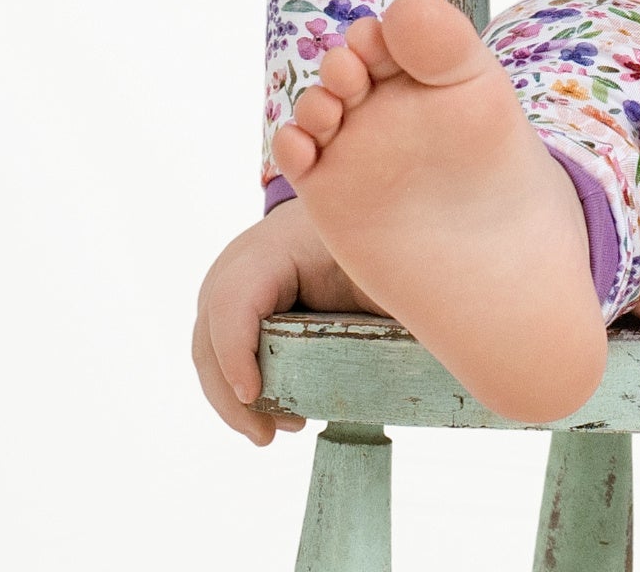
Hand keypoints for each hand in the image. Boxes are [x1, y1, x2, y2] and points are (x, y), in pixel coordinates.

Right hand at [192, 200, 370, 444]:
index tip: (254, 396)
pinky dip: (236, 382)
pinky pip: (219, 346)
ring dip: (231, 395)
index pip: (235, 298)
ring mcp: (230, 281)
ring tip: (273, 430)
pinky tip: (271, 410)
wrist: (352, 204)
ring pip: (208, 346)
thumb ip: (392, 296)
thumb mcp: (381, 263)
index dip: (235, 350)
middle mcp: (241, 261)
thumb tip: (431, 343)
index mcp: (275, 246)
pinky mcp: (233, 301)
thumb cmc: (368, 234)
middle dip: (231, 391)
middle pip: (212, 331)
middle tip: (270, 435)